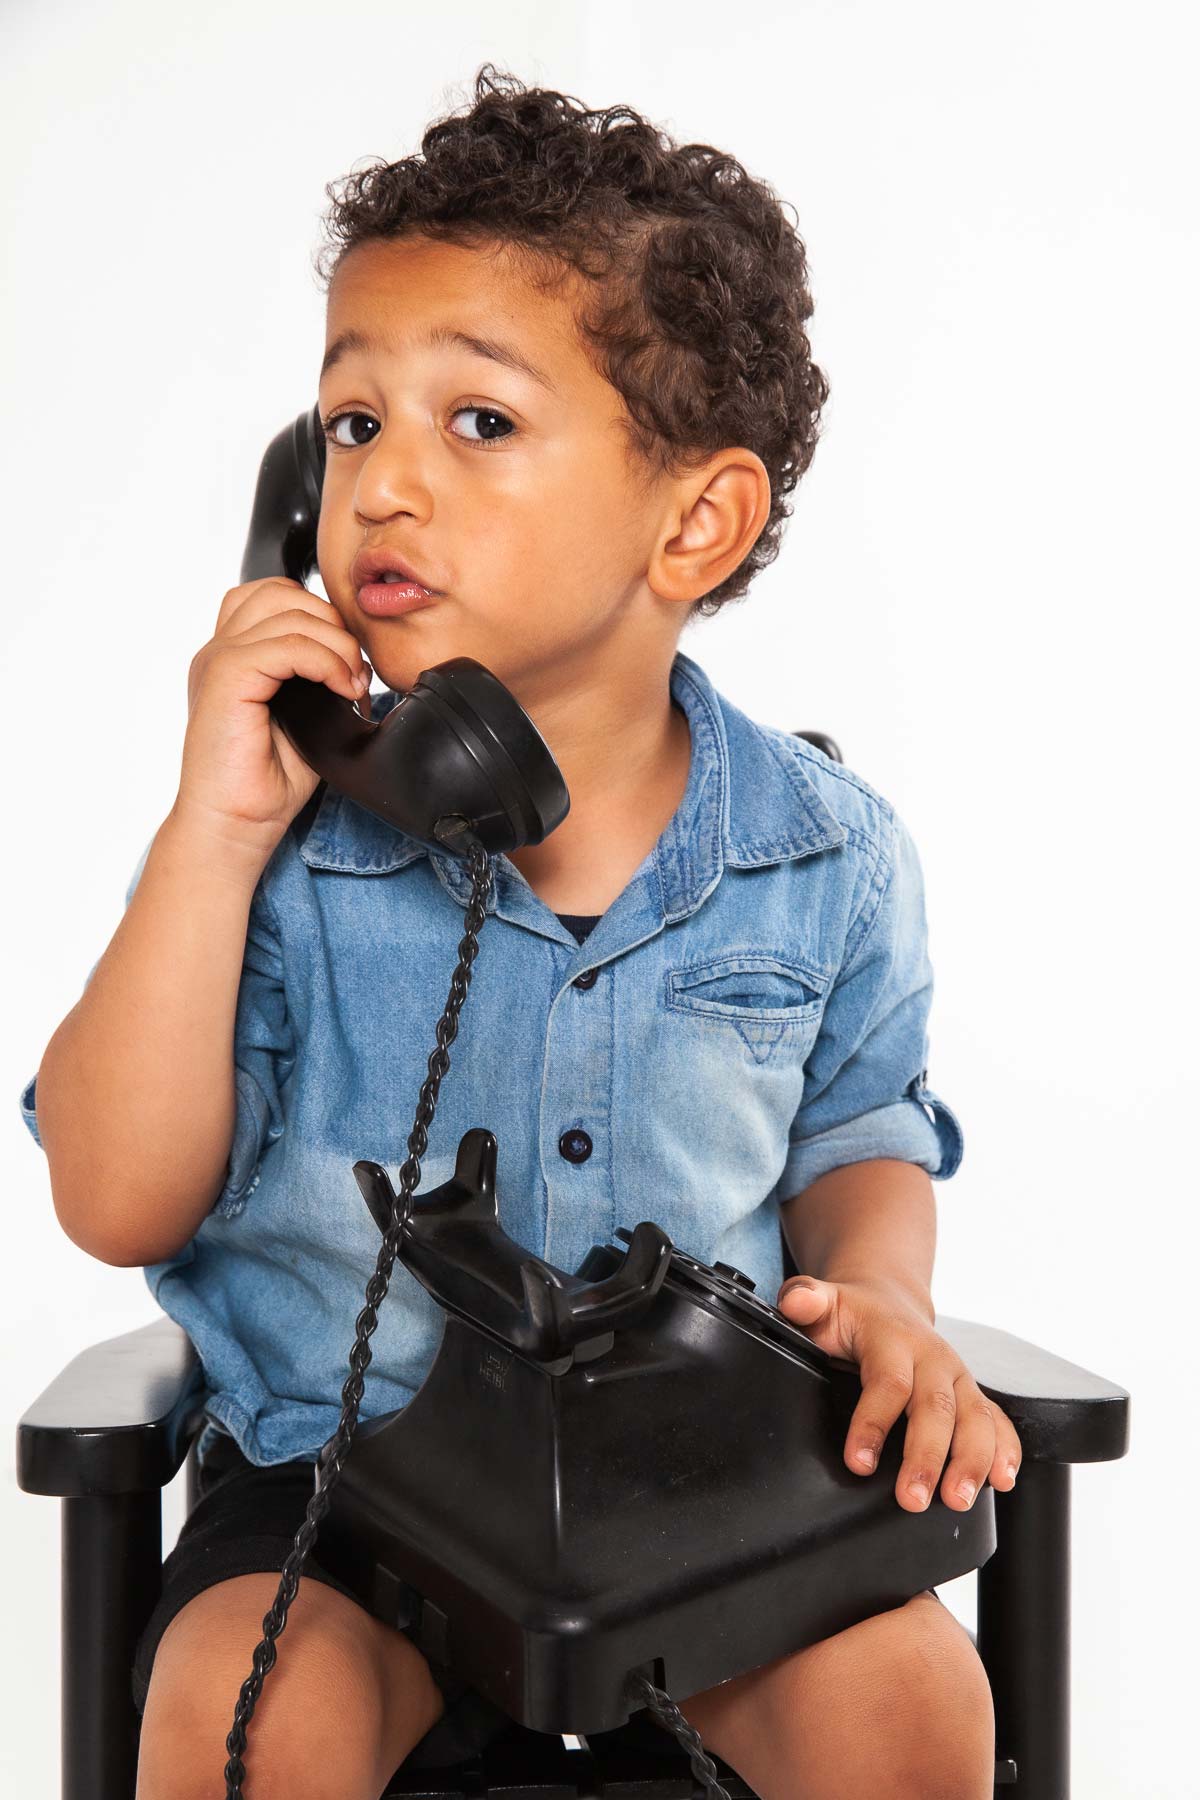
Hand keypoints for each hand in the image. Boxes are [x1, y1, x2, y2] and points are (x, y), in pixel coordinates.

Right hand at [173, 578, 372, 859]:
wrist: (234, 825)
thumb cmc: (266, 783)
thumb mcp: (306, 719)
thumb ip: (319, 678)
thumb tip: (357, 658)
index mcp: (233, 656)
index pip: (275, 595)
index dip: (320, 617)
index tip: (346, 665)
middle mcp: (219, 651)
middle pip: (283, 593)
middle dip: (333, 626)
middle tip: (354, 675)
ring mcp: (218, 660)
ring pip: (289, 612)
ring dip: (335, 644)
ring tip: (351, 685)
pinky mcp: (225, 678)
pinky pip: (287, 644)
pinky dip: (325, 661)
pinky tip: (340, 690)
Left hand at [776, 1273, 1022, 1512]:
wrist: (888, 1302)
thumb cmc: (852, 1315)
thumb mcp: (824, 1304)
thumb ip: (805, 1300)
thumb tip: (795, 1303)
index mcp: (893, 1338)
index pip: (888, 1382)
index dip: (873, 1423)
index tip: (859, 1463)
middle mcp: (933, 1357)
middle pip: (937, 1408)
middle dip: (928, 1457)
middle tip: (914, 1499)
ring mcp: (958, 1376)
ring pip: (976, 1418)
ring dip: (972, 1461)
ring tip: (959, 1500)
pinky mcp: (973, 1394)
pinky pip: (998, 1420)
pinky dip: (1006, 1449)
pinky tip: (1003, 1479)